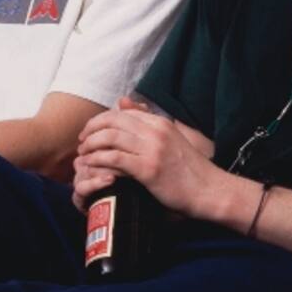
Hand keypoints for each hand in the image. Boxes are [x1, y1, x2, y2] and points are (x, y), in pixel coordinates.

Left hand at [73, 97, 222, 217]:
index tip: (90, 134)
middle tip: (81, 144)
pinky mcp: (148, 169)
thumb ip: (148, 123)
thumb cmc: (190, 169)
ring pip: (109, 138)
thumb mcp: (171, 140)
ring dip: (90, 146)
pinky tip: (91, 167)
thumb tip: (123, 102)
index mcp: (161, 122)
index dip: (100, 121)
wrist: (209, 190)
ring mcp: (152, 149)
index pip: (121, 113)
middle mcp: (156, 131)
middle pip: (111, 121)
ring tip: (83, 157)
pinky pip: (114, 158)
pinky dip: (98, 161)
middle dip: (90, 131)